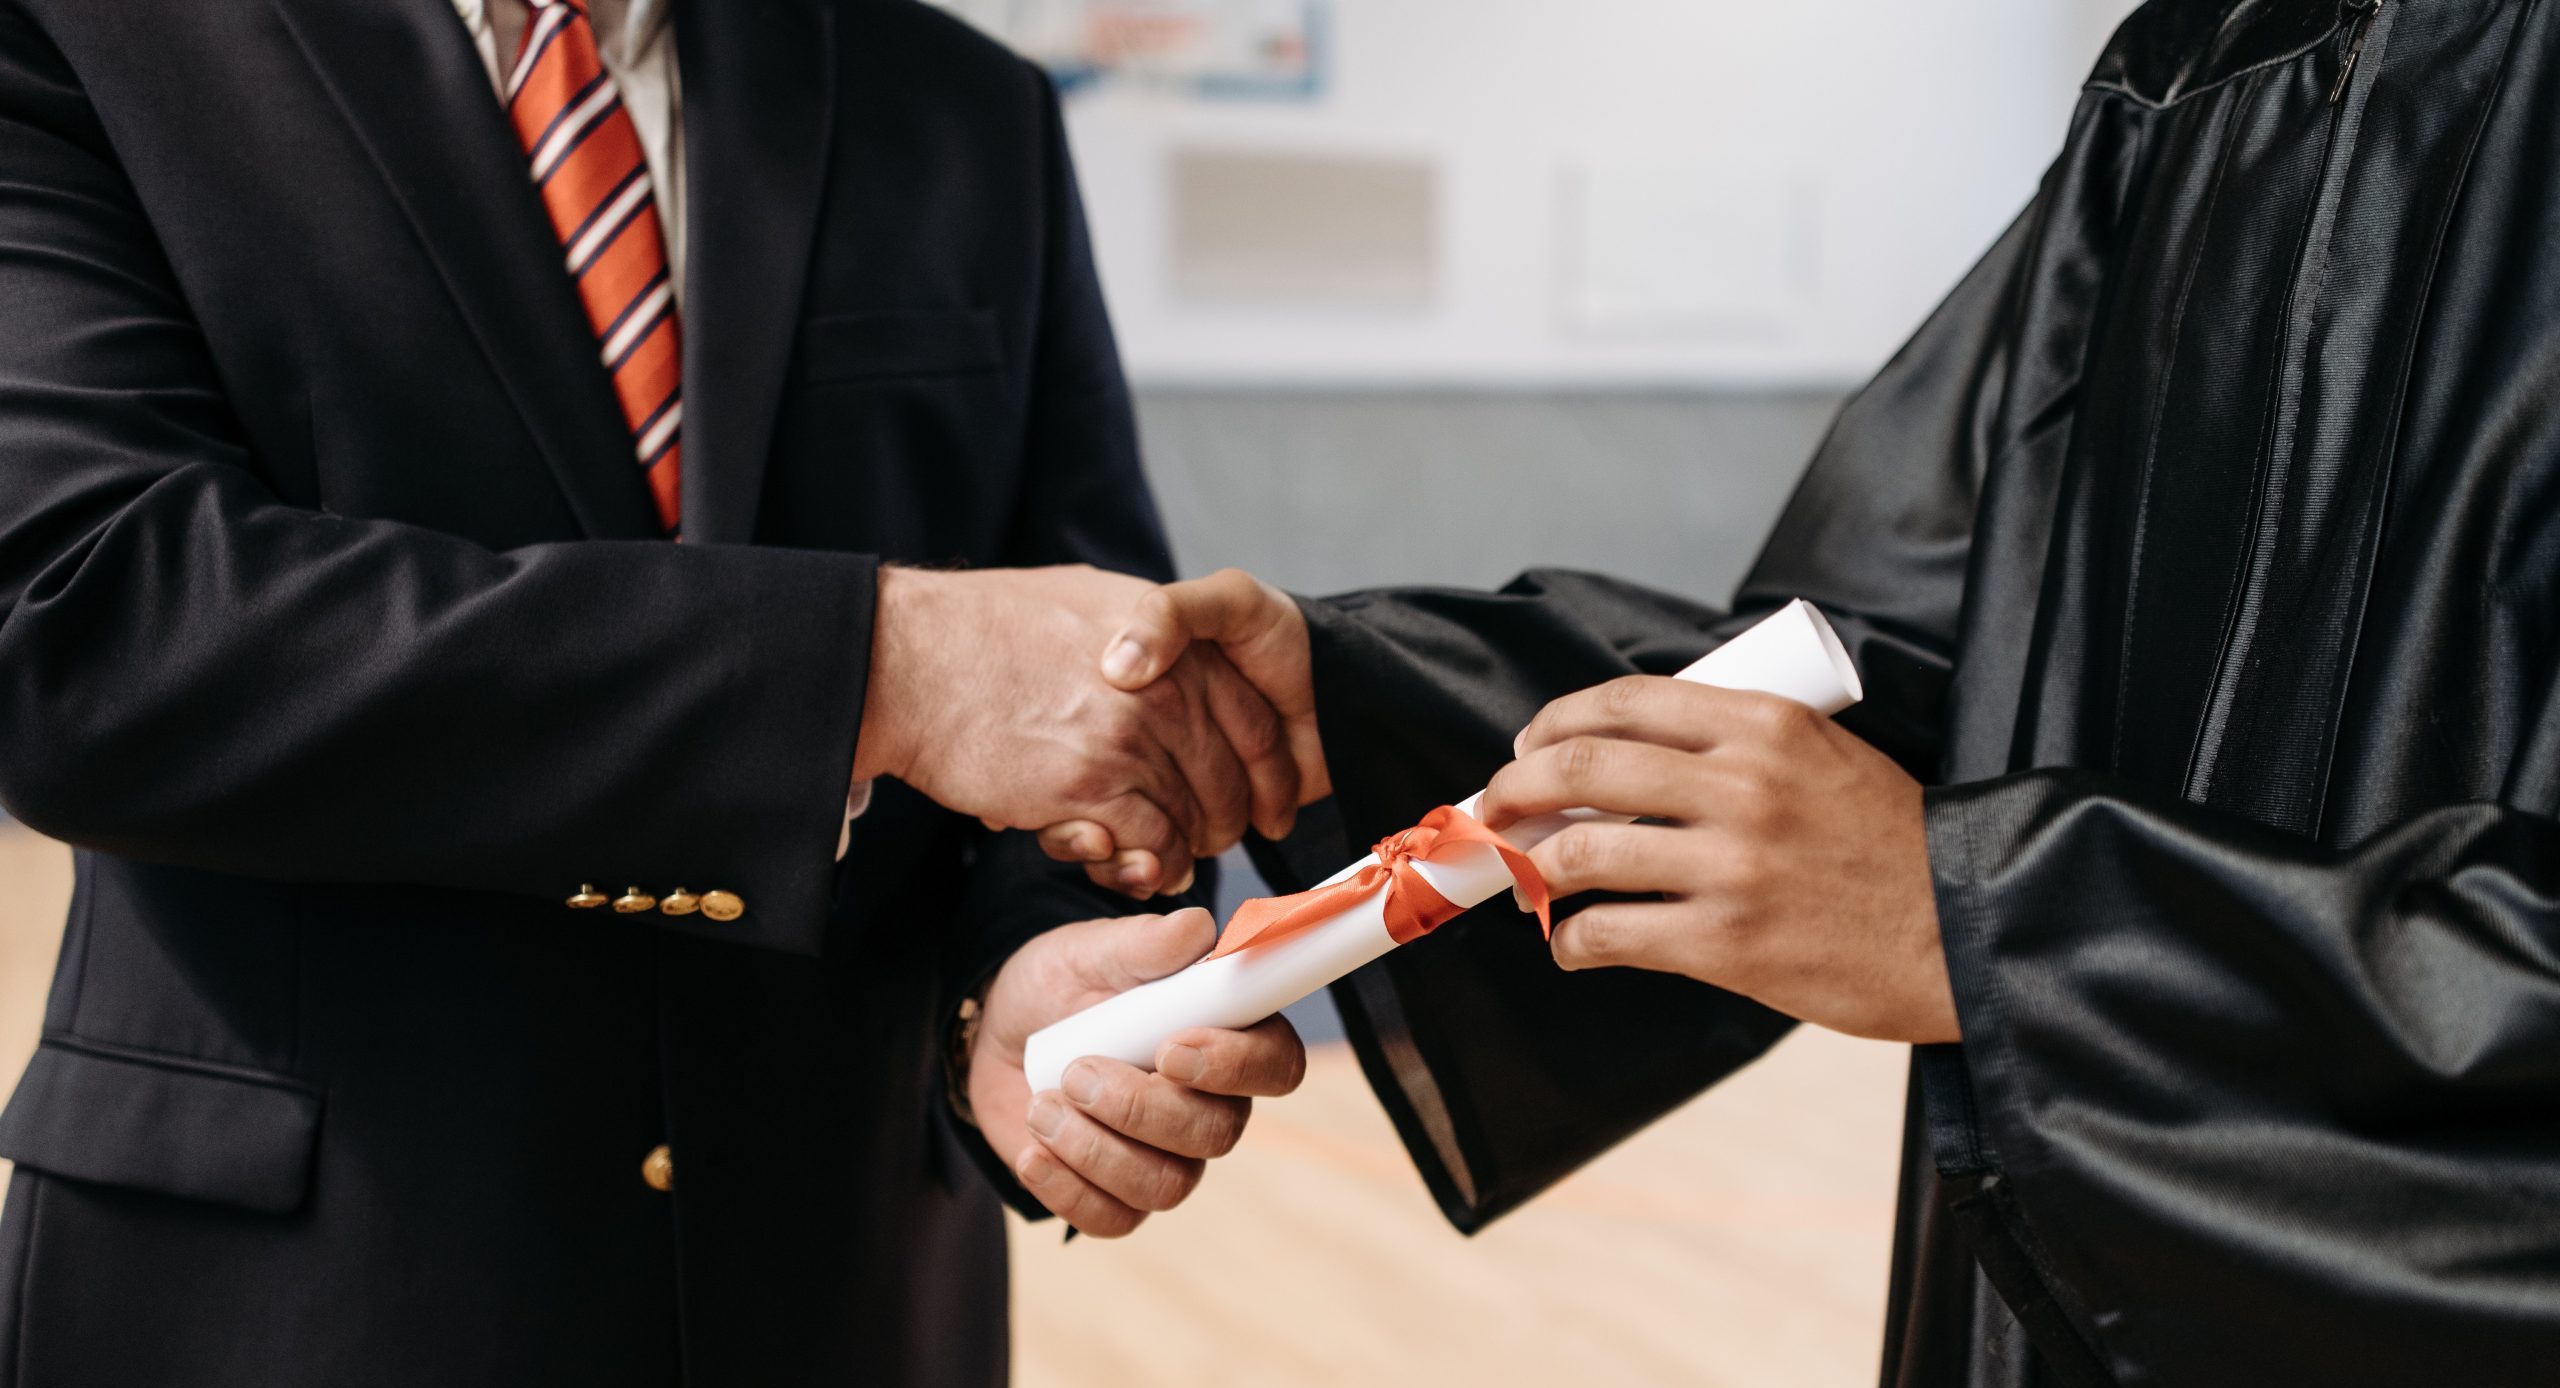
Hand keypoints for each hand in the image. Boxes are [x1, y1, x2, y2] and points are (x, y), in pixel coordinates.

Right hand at [855, 565, 1298, 894]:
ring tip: (1164, 860)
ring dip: (1184, 849)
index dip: (1268, 771)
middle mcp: (1165, 688)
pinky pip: (1152, 845)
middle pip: (1231, 776)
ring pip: (1194, 817)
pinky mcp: (1088, 787)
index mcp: (1174, 640)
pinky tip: (1134, 865)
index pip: (1255, 718)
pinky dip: (1149, 866)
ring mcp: (1129, 738)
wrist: (911, 659)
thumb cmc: (986, 629)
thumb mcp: (1090, 600)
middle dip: (1226, 819)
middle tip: (1208, 840)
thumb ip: (1146, 631)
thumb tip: (1168, 656)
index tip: (1267, 801)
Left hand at [970, 909, 1307, 1235]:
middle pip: (1216, 1134)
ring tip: (1044, 1105)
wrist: (1000, 1033)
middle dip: (1139, 1107)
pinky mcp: (1118, 1196)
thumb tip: (1197, 932)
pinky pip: (1114, 1220)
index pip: (1276, 1064)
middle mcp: (1211, 1103)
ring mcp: (1167, 1157)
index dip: (1235, 1066)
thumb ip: (1146, 943)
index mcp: (1226, 1035)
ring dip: (1094, 1149)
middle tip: (1076, 1072)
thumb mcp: (1092, 950)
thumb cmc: (1062, 984)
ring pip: (1165, 1186)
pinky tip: (1033, 1151)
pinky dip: (1066, 1188)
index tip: (1169, 1048)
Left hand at [1478, 676, 1957, 1043]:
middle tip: (1498, 809)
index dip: (1554, 722)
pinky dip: (1571, 941)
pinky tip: (1571, 944)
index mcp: (1766, 725)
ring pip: (1582, 851)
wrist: (1964, 930)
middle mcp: (1743, 786)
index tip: (1528, 746)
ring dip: (1533, 868)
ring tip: (1528, 881)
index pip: (1624, 701)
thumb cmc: (1891, 847)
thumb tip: (1631, 755)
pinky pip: (1610, 934)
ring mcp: (1732, 866)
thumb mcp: (1826, 756)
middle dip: (1515, 788)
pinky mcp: (1727, 943)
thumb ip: (1739, 746)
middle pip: (1582, 766)